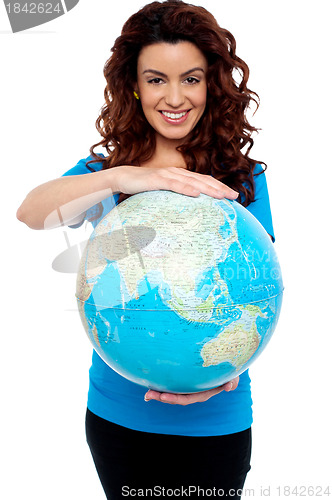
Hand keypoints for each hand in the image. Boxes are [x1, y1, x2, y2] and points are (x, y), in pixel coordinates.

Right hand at [110, 165, 237, 199]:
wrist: (123, 177)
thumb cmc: (144, 188)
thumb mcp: (163, 194)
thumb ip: (175, 199)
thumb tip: (187, 215)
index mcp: (181, 176)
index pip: (204, 181)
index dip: (219, 187)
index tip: (233, 196)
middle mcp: (178, 172)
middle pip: (203, 180)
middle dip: (220, 188)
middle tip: (234, 196)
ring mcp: (168, 174)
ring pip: (193, 181)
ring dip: (208, 188)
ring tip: (221, 195)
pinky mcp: (157, 179)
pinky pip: (174, 184)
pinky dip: (186, 188)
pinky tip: (196, 194)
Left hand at [144, 376, 238, 405]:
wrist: (227, 360)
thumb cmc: (229, 367)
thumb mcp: (233, 374)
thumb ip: (233, 380)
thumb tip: (230, 387)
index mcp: (203, 392)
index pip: (187, 398)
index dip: (175, 398)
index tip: (163, 396)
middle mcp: (194, 391)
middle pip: (176, 397)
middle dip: (162, 397)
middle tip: (148, 394)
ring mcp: (189, 385)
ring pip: (172, 391)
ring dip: (159, 392)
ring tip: (146, 391)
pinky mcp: (185, 378)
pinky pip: (173, 381)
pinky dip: (162, 382)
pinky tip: (150, 380)